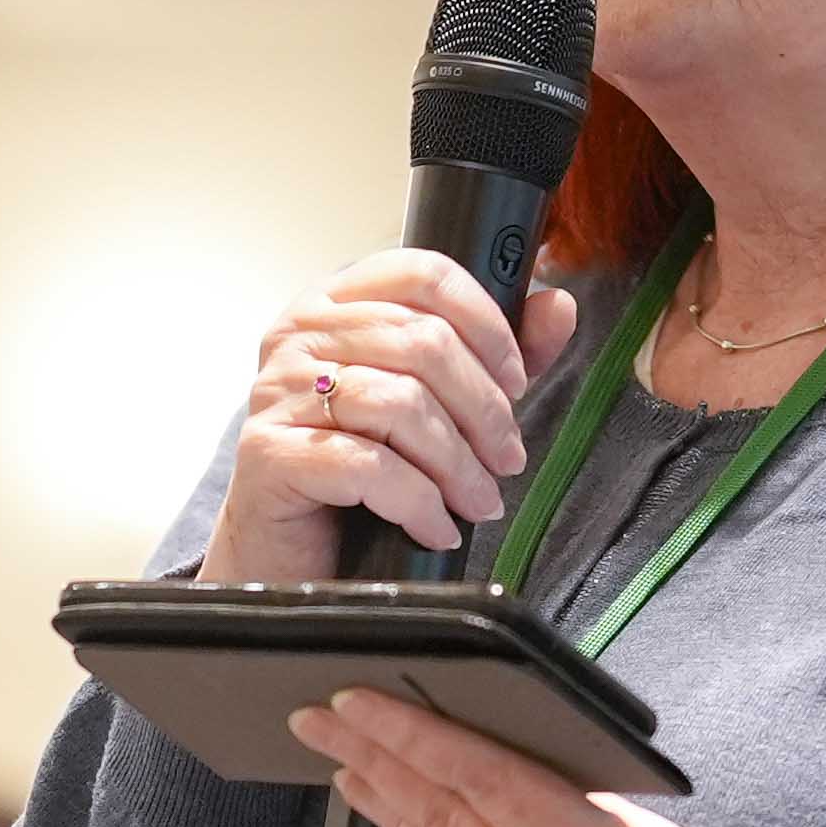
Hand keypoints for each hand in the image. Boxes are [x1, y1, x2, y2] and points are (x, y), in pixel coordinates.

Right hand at [205, 255, 584, 585]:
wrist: (288, 553)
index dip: (485, 322)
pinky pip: (369, 466)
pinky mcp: (268, 452)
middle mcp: (299, 335)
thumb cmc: (355, 473)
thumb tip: (556, 306)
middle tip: (508, 459)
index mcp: (336, 303)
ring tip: (479, 501)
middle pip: (421, 342)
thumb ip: (492, 355)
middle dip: (483, 410)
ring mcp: (277, 391)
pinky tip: (436, 528)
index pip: (422, 273)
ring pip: (400, 405)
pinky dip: (419, 503)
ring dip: (457, 464)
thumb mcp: (435, 405)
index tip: (516, 379)